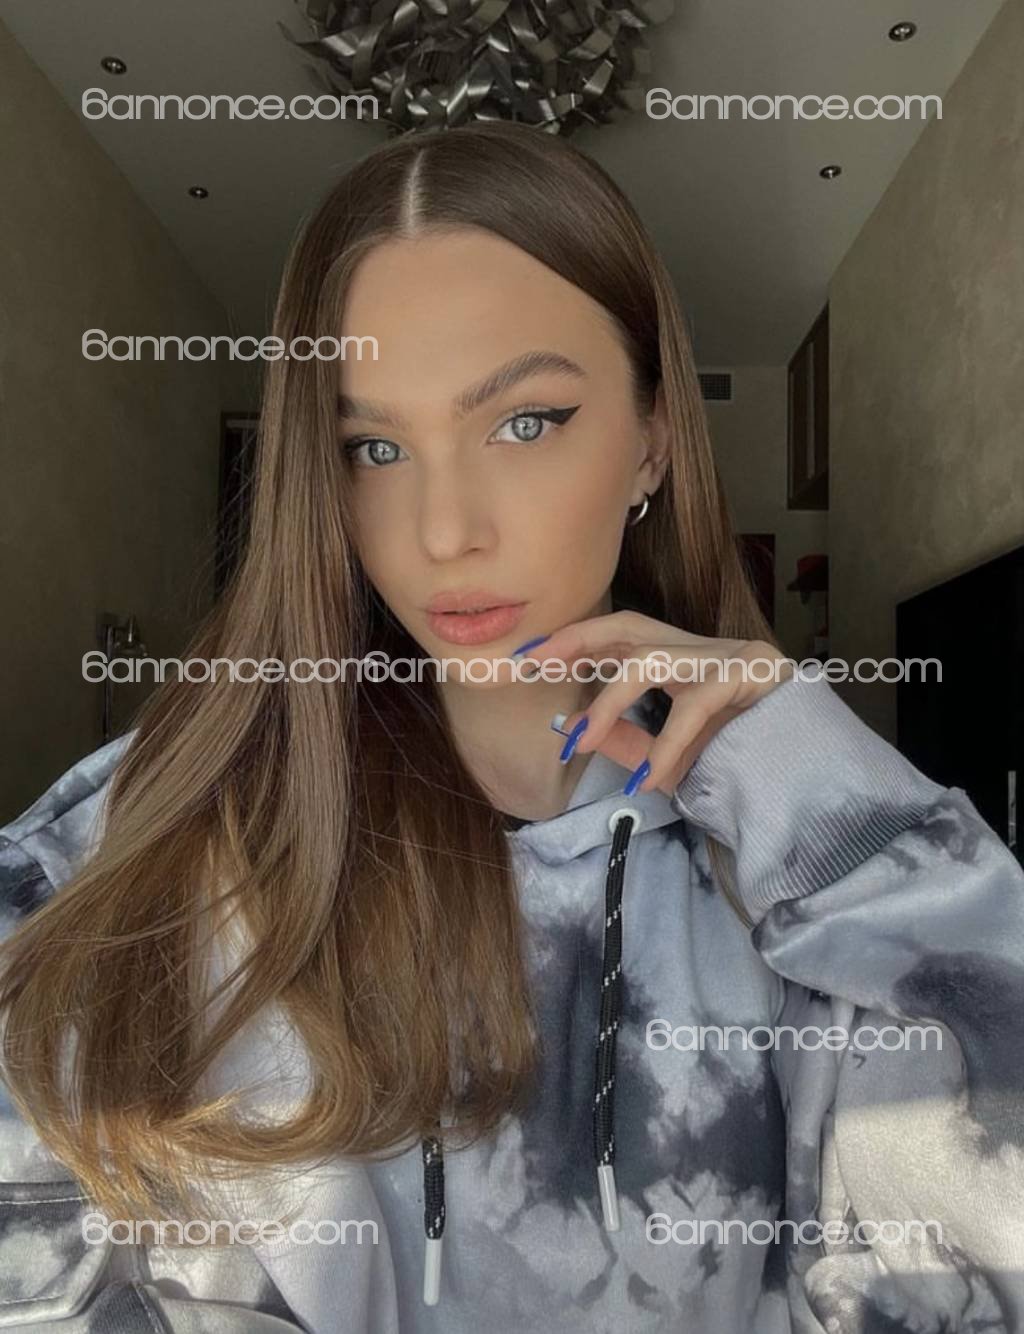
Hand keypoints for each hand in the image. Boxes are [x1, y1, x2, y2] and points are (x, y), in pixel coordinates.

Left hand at [525, 610, 793, 795]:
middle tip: (534, 662)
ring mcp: (726, 658)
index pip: (618, 636)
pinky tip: (650, 778)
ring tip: (581, 740)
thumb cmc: (738, 758)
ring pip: (651, 662)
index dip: (573, 641)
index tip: (530, 656)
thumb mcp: (667, 755)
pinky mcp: (750, 677)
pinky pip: (696, 708)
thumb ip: (623, 741)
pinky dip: (667, 744)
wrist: (807, 771)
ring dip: (609, 703)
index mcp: (680, 660)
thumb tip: (569, 728)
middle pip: (628, 625)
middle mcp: (699, 648)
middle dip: (577, 641)